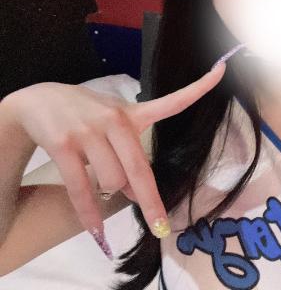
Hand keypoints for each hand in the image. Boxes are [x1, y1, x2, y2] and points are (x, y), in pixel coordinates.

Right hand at [2, 63, 225, 250]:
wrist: (39, 100)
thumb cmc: (86, 115)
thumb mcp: (114, 129)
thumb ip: (129, 157)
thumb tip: (135, 195)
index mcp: (133, 113)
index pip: (173, 101)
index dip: (200, 87)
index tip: (221, 70)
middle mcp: (115, 120)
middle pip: (140, 169)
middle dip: (151, 202)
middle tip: (161, 227)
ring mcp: (89, 132)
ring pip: (112, 181)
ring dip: (110, 192)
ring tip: (100, 182)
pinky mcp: (64, 145)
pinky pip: (81, 188)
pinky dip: (89, 213)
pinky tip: (96, 229)